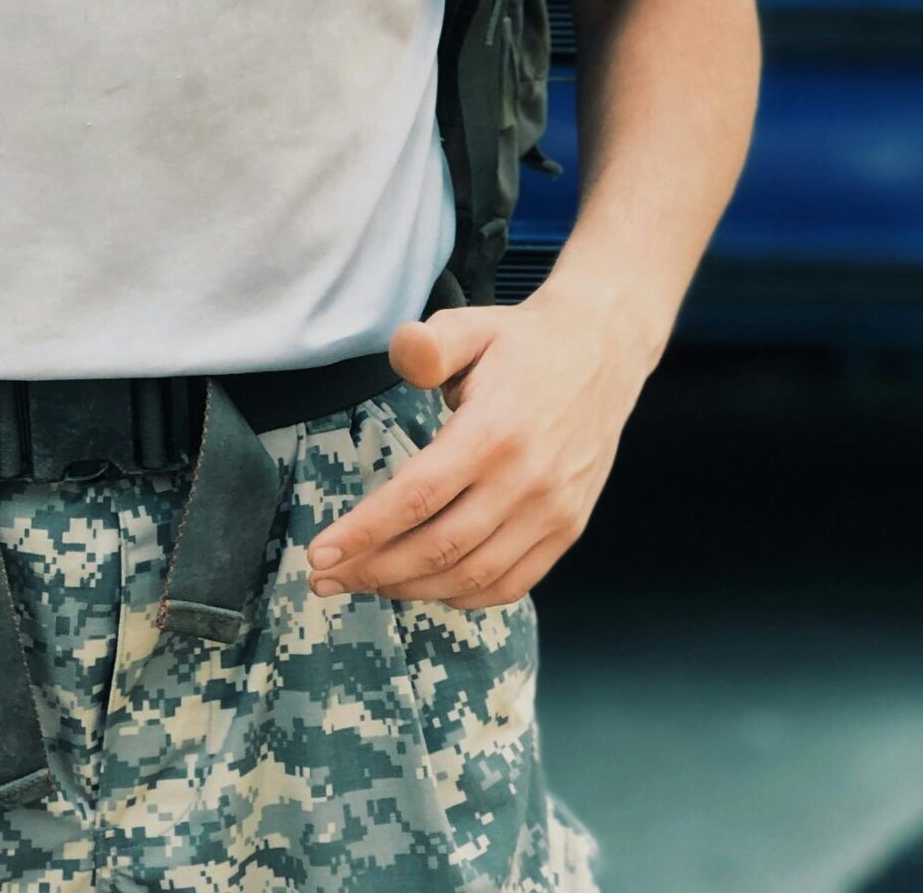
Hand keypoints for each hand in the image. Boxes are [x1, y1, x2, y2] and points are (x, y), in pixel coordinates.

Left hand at [304, 278, 651, 608]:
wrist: (603, 352)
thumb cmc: (523, 342)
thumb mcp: (472, 326)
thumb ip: (430, 343)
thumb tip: (403, 354)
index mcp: (494, 432)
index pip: (416, 498)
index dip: (364, 532)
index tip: (320, 553)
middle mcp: (526, 482)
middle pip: (437, 548)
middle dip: (372, 570)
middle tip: (324, 578)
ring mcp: (552, 512)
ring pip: (471, 575)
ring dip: (411, 589)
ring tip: (365, 584)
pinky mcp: (567, 529)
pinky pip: (511, 583)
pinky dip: (464, 596)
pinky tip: (426, 586)